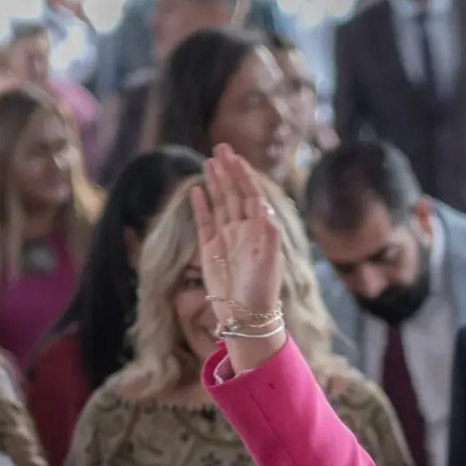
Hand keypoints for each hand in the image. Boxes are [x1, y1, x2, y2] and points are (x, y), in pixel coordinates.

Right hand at [190, 145, 285, 338]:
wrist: (245, 316)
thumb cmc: (261, 291)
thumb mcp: (269, 262)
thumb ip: (267, 233)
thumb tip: (263, 204)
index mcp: (259, 230)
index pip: (250, 195)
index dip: (243, 175)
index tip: (235, 157)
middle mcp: (243, 230)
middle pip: (234, 194)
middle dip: (228, 171)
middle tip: (220, 148)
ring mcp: (226, 238)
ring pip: (219, 204)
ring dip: (215, 183)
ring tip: (208, 162)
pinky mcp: (210, 250)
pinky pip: (204, 222)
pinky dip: (201, 206)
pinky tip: (196, 190)